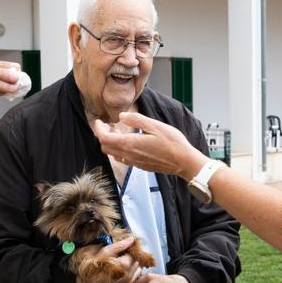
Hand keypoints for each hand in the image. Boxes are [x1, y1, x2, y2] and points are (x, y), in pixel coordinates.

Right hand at [75, 237, 141, 282]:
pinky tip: (122, 271)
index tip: (122, 248)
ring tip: (120, 263)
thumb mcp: (103, 252)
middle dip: (131, 257)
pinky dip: (131, 274)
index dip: (129, 249)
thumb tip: (131, 239)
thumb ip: (119, 246)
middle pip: (137, 262)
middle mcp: (128, 277)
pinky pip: (135, 279)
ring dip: (132, 266)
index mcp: (123, 266)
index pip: (134, 254)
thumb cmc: (91, 267)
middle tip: (121, 255)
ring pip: (138, 270)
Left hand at [91, 113, 206, 179]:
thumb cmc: (172, 143)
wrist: (183, 162)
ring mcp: (134, 162)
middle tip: (108, 125)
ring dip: (111, 143)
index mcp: (130, 144)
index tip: (99, 121)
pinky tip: (129, 141)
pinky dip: (120, 149)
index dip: (98, 129)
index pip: (104, 138)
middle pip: (105, 147)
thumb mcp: (155, 125)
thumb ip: (136, 120)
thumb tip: (121, 116)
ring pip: (113, 154)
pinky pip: (123, 158)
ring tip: (118, 131)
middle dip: (103, 135)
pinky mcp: (140, 166)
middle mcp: (129, 155)